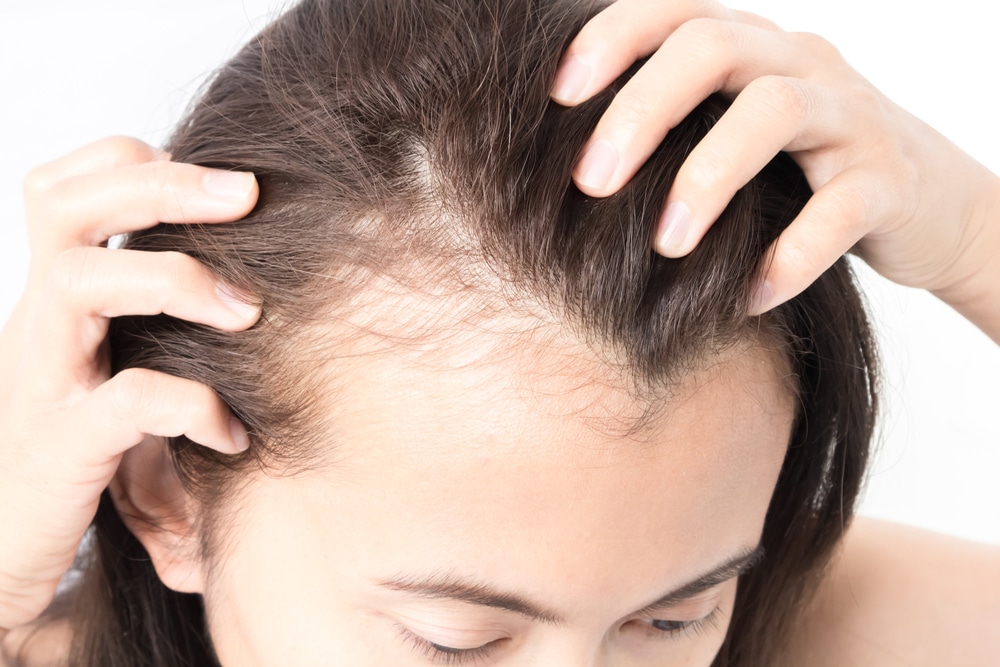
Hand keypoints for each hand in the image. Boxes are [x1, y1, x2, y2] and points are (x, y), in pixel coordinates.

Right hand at [0, 137, 260, 632]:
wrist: (4, 547)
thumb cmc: (78, 444)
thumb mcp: (105, 360)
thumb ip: (145, 312)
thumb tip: (239, 271)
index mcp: (56, 295)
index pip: (65, 186)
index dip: (137, 162)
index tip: (220, 184)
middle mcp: (42, 322)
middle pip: (66, 206)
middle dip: (161, 185)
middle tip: (247, 193)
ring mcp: (47, 378)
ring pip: (81, 282)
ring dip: (175, 280)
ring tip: (247, 311)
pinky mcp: (66, 445)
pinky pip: (127, 401)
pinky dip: (193, 405)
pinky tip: (232, 432)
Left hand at [551, 0, 999, 320]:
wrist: (925, 202)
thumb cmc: (798, 171)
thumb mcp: (732, 135)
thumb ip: (673, 133)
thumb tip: (565, 174)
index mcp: (750, 47)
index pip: (674, 13)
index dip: (611, 40)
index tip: (557, 96)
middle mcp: (798, 63)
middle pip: (712, 48)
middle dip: (641, 111)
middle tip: (590, 183)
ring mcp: (849, 115)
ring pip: (774, 111)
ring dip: (708, 179)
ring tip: (666, 247)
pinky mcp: (888, 180)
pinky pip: (838, 208)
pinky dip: (789, 255)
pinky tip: (748, 296)